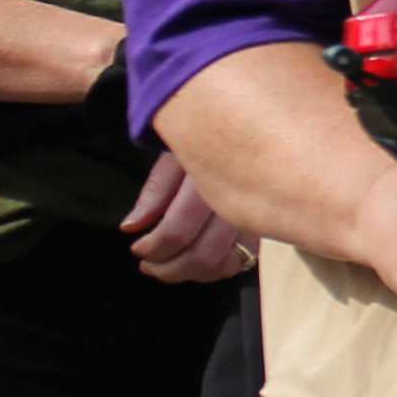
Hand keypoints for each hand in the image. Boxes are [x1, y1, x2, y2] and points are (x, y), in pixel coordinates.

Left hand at [121, 147, 253, 286]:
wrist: (252, 122)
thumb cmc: (206, 134)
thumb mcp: (173, 152)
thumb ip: (154, 191)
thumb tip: (131, 227)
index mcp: (210, 175)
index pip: (178, 230)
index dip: (153, 248)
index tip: (139, 248)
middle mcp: (238, 197)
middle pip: (204, 255)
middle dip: (169, 269)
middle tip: (149, 265)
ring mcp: (256, 212)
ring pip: (226, 265)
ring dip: (192, 274)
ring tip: (169, 266)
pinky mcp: (264, 223)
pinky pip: (244, 260)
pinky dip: (216, 269)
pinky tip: (197, 260)